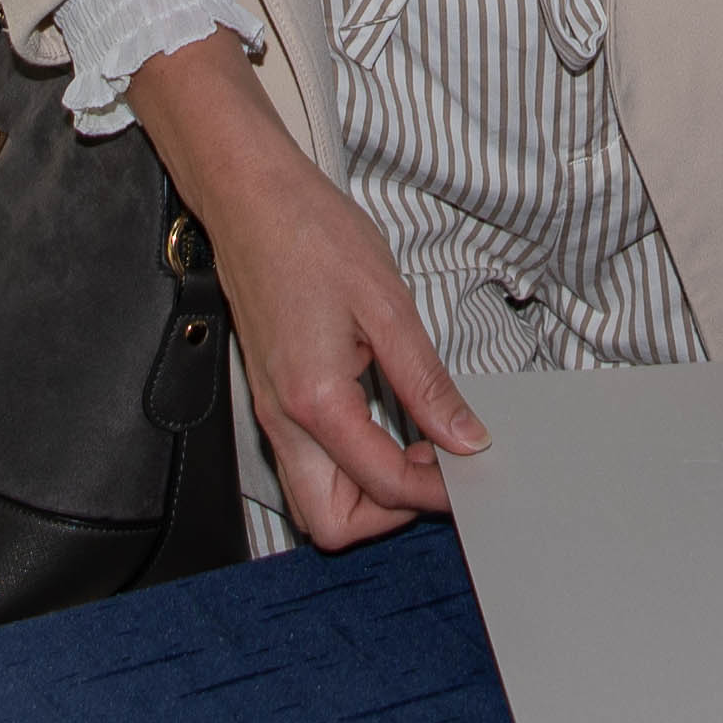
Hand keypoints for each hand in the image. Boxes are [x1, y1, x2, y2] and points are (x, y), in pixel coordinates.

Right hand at [131, 37, 480, 548]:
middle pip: (333, 524)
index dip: (437, 490)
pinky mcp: (274, 400)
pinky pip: (309, 465)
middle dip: (388, 514)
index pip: (384, 485)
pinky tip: (389, 424)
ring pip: (315, 501)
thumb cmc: (310, 235)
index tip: (471, 468)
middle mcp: (286, 420)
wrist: (250, 199)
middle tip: (435, 471)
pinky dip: (350, 466)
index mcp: (317, 400)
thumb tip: (465, 436)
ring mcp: (274, 414)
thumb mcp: (388, 305)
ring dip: (368, 494)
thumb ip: (427, 382)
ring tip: (415, 446)